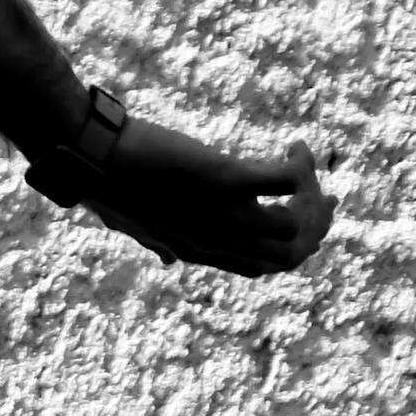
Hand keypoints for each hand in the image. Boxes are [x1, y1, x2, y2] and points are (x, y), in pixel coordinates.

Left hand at [36, 93, 338, 276]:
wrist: (93, 157)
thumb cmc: (109, 187)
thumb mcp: (137, 227)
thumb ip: (162, 244)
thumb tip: (168, 259)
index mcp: (199, 253)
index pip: (261, 268)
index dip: (289, 248)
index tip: (300, 219)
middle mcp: (216, 241)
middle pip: (288, 255)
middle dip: (314, 227)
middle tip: (322, 197)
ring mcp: (223, 214)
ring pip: (295, 226)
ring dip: (311, 196)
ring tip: (306, 168)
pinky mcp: (227, 180)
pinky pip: (286, 182)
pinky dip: (300, 165)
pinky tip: (294, 147)